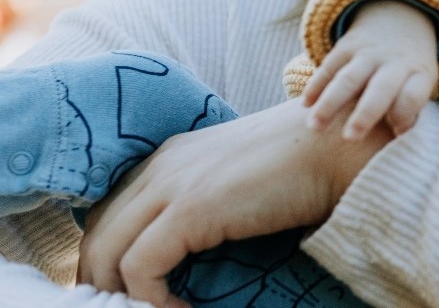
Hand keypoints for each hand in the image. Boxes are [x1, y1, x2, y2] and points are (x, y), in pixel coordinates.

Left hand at [77, 98, 391, 306]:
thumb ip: (215, 202)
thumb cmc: (309, 166)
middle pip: (98, 231)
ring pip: (107, 251)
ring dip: (120, 294)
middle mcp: (163, 165)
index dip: (111, 255)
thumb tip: (203, 244)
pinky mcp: (190, 209)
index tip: (131, 292)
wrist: (340, 146)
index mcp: (173, 157)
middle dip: (102, 279)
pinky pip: (140, 268)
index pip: (112, 211)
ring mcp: (173, 184)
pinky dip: (151, 300)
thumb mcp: (243, 180)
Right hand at [302, 0, 438, 139]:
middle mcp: (394, 62)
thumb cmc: (410, 70)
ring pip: (347, 79)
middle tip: (349, 139)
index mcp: (418, 74)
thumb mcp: (422, 83)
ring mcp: (369, 53)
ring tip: (313, 127)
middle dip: (365, 114)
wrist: (400, 20)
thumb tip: (397, 139)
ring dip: (329, 103)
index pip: (412, 95)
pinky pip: (328, 67)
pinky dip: (316, 86)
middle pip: (380, 88)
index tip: (397, 134)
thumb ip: (411, 109)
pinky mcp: (346, 46)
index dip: (405, 116)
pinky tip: (305, 105)